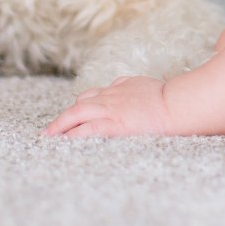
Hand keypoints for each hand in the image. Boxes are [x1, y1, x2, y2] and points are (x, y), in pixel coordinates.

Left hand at [42, 76, 170, 137]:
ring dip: (61, 125)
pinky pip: (88, 129)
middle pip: (79, 104)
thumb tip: (121, 84)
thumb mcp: (142, 84)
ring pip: (78, 113)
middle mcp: (110, 97)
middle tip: (49, 131)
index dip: (78, 106)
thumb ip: (128, 85)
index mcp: (118, 88)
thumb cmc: (165, 97)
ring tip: (50, 137)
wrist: (175, 104)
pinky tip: (65, 141)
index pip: (91, 96)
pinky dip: (74, 134)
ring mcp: (110, 110)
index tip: (70, 116)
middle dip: (62, 118)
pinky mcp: (114, 124)